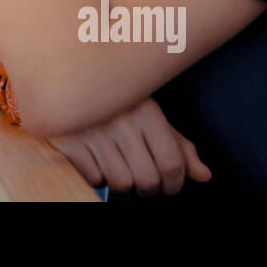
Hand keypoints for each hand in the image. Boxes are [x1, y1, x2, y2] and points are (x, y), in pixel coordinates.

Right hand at [50, 97, 211, 196]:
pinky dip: (97, 176)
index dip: (175, 184)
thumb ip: (178, 145)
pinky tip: (96, 160)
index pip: (172, 164)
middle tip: (144, 182)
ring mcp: (92, 130)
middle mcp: (121, 120)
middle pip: (148, 180)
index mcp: (146, 110)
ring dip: (123, 184)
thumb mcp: (149, 114)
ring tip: (119, 168)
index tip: (169, 185)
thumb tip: (204, 176)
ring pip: (121, 183)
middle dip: (149, 189)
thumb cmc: (114, 99)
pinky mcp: (67, 140)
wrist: (62, 78)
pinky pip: (93, 177)